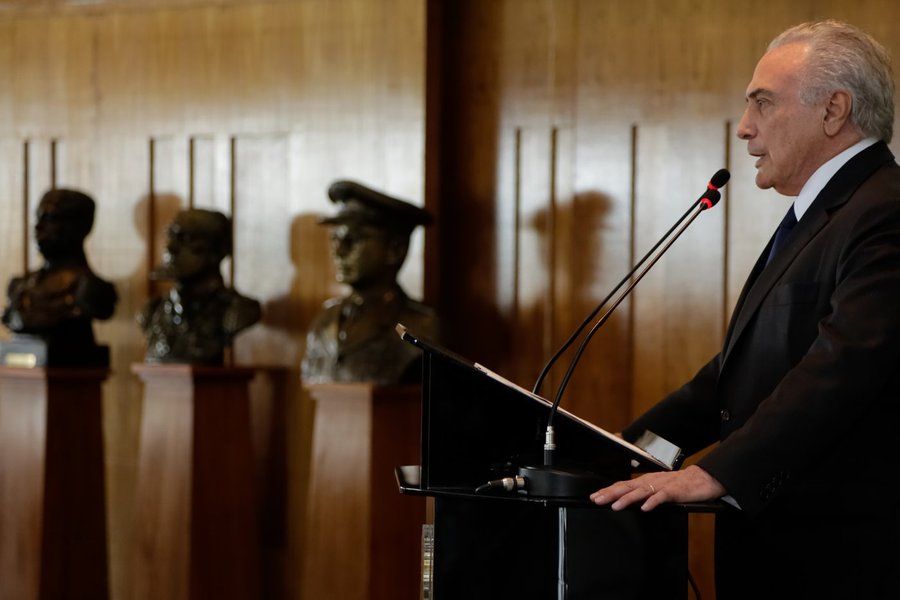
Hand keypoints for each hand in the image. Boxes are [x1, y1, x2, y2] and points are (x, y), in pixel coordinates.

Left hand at [590, 465, 725, 511]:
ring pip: (641, 491)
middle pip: (627, 487)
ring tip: (616, 506)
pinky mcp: (674, 491)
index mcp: (645, 480)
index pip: (622, 485)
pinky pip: (661, 497)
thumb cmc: (679, 485)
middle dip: (610, 494)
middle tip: (597, 500)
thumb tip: (625, 499)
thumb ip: (643, 493)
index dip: (607, 491)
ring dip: (627, 499)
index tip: (594, 497)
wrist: (701, 479)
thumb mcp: (657, 487)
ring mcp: (661, 485)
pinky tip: (644, 508)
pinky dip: (652, 502)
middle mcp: (650, 481)